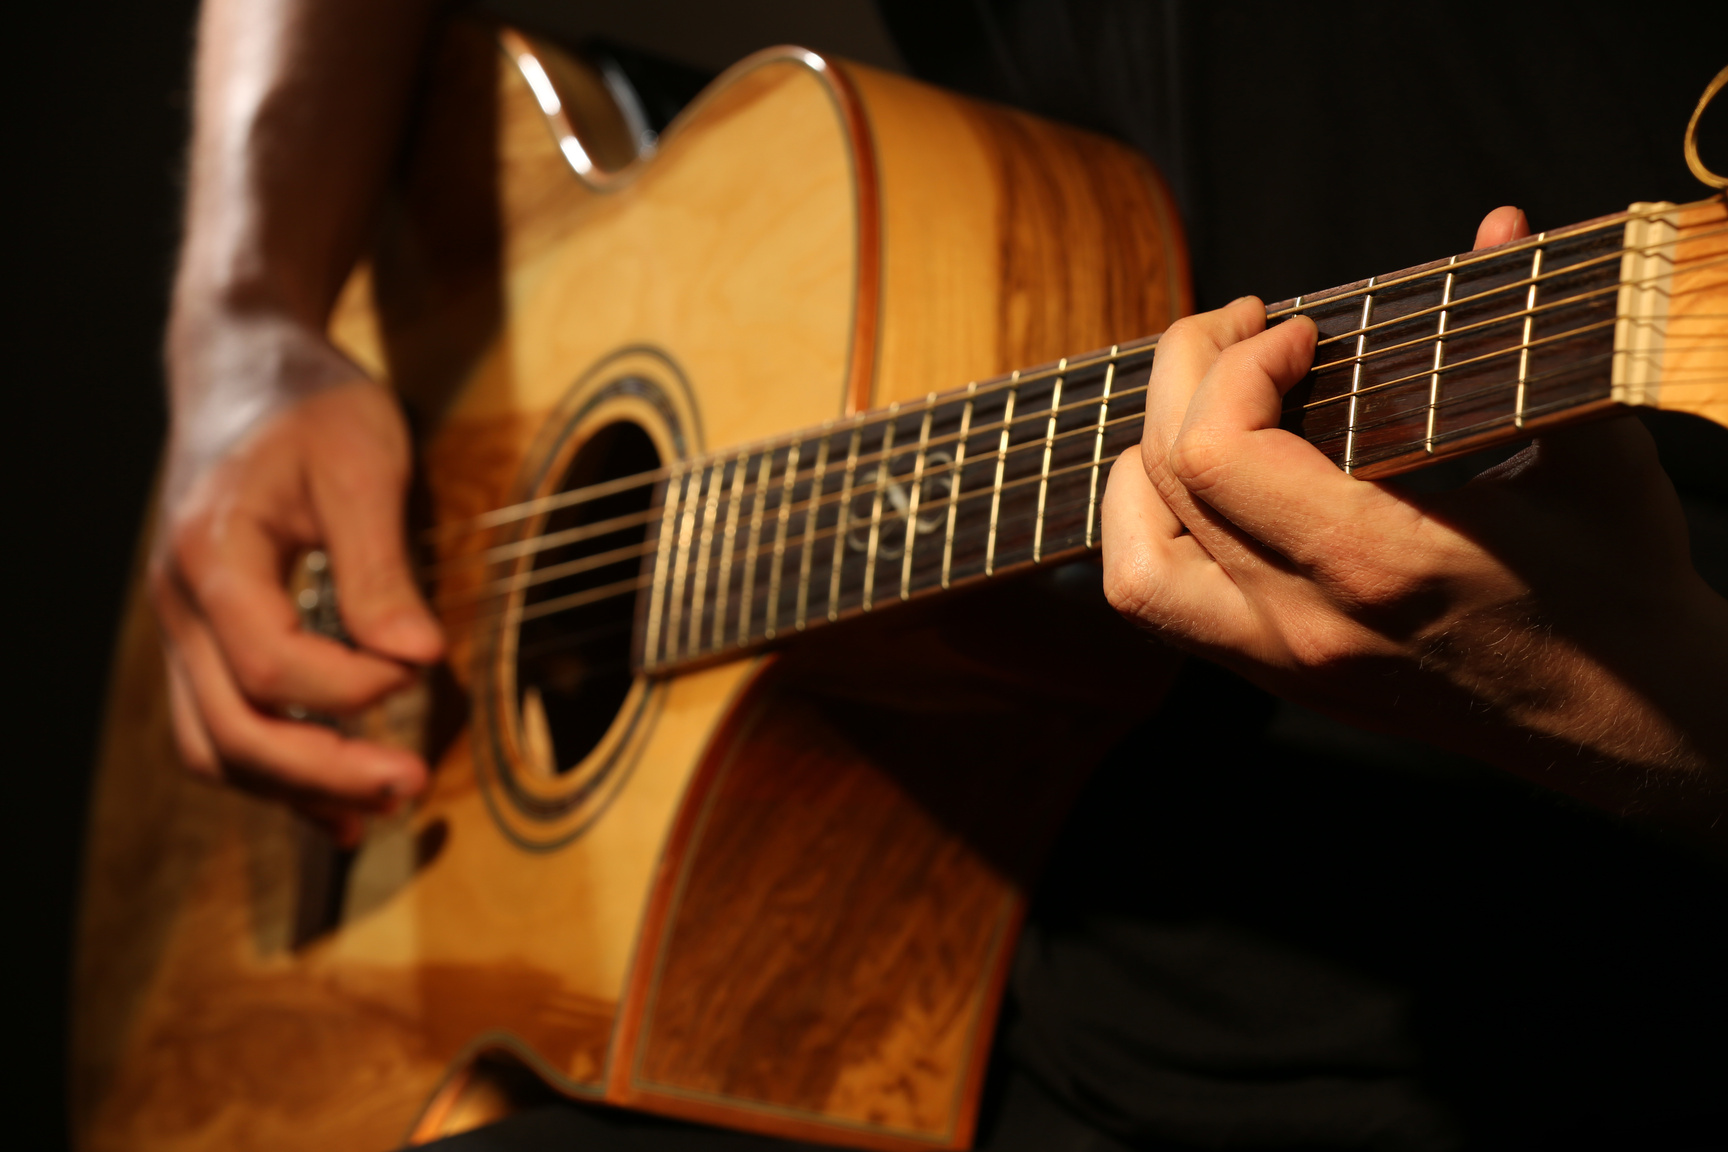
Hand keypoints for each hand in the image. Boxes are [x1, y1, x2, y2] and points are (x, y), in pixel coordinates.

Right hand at [153, 310, 442, 841]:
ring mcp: (185, 627)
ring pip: (214, 744)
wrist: (244, 366)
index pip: (268, 661)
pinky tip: (337, 800)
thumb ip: (378, 565)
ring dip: (293, 788)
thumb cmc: (306, 402)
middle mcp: (181, 604)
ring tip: (378, 808)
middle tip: (409, 785)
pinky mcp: (208, 637)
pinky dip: (277, 771)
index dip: (349, 687)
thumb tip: (415, 656)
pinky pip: (223, 726)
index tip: (422, 669)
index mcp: (212, 555)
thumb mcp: (360, 461)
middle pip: (229, 728)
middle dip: (320, 771)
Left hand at [1100, 208, 1727, 827]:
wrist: (1629, 724)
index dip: (1237, 363)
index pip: (1218, 452)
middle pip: (1166, 480)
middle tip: (1247, 325)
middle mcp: (1307, 623)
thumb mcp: (1599, 455)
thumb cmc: (1621, 588)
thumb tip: (1500, 226)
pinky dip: (1148, 527)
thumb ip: (1535, 337)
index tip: (1303, 328)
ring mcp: (1282, 661)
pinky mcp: (1277, 676)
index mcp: (1379, 564)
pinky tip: (1199, 475)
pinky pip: (1159, 603)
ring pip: (1133, 559)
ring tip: (1202, 400)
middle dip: (1187, 373)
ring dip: (1146, 459)